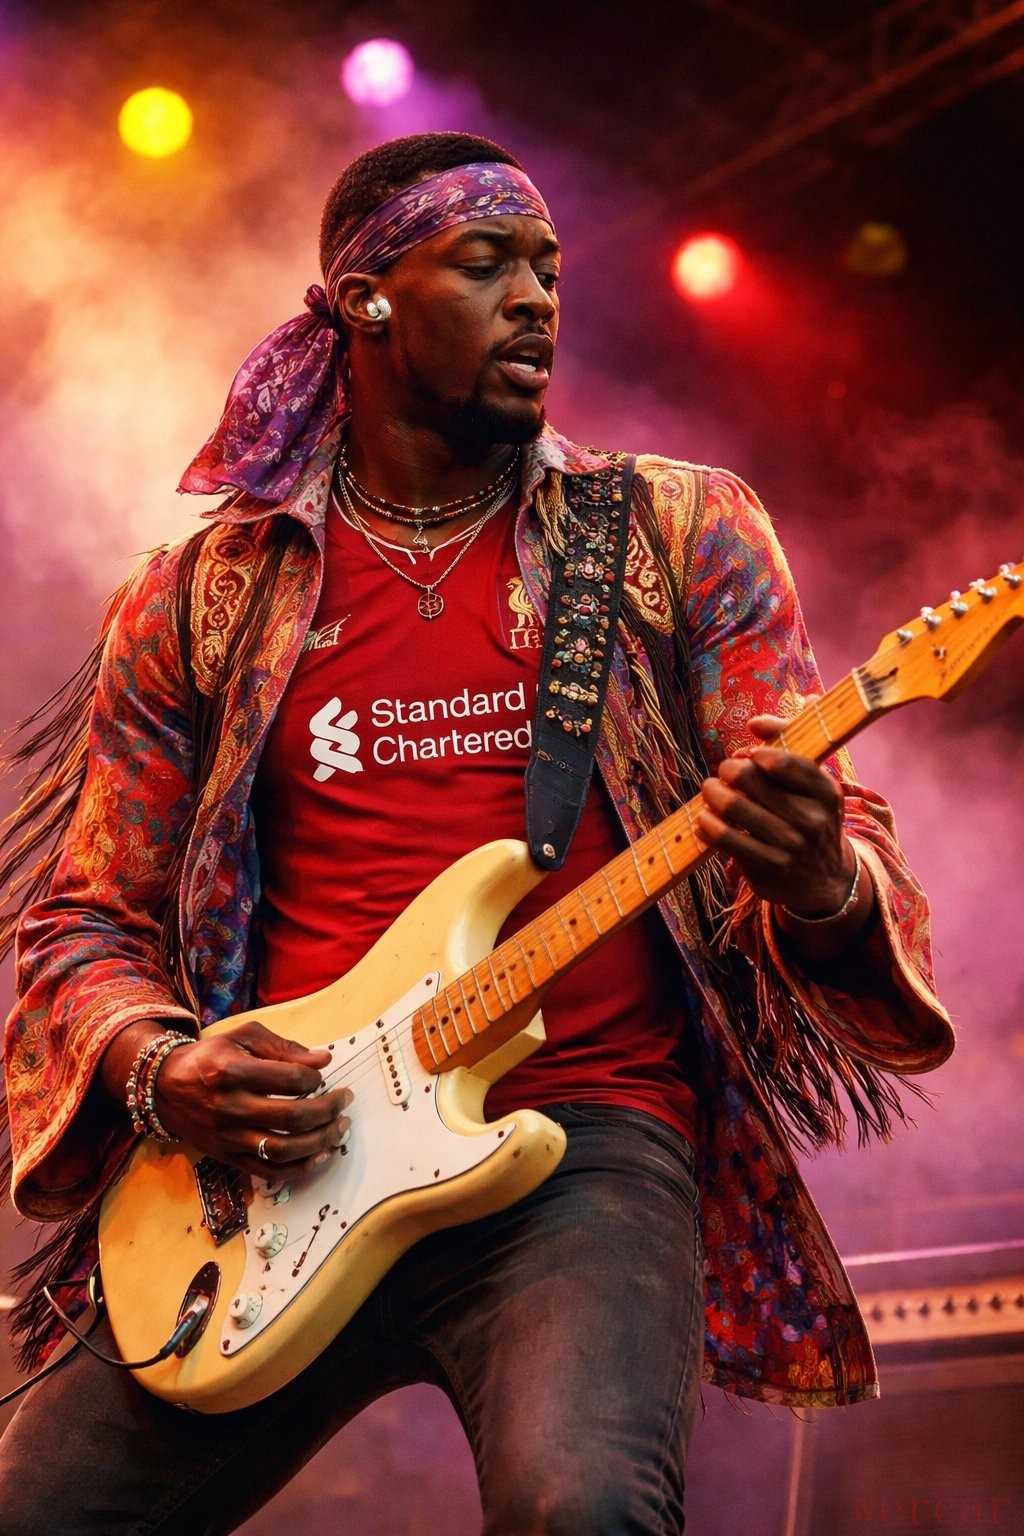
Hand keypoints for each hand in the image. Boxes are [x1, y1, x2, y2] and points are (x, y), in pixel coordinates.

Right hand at [152, 1019, 352, 1180]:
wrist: (165, 1087)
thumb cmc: (210, 1057)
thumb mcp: (242, 1037)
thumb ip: (284, 1047)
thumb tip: (323, 1061)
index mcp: (231, 1071)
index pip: (288, 1078)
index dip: (314, 1078)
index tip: (321, 1075)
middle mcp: (229, 1107)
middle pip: (292, 1117)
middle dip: (329, 1109)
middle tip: (345, 1100)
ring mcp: (228, 1137)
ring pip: (284, 1150)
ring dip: (321, 1141)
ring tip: (341, 1127)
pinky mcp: (228, 1158)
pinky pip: (270, 1172)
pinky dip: (301, 1168)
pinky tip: (322, 1155)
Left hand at [697, 714, 856, 915]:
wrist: (825, 879)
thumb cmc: (810, 817)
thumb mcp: (814, 783)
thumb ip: (789, 743)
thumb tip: (756, 723)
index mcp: (826, 792)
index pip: (782, 759)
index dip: (755, 753)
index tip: (748, 756)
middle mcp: (811, 819)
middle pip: (748, 777)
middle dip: (728, 769)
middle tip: (725, 772)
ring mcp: (789, 845)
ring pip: (732, 805)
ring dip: (712, 793)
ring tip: (711, 791)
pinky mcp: (767, 867)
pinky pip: (725, 838)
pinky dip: (707, 824)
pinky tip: (705, 819)